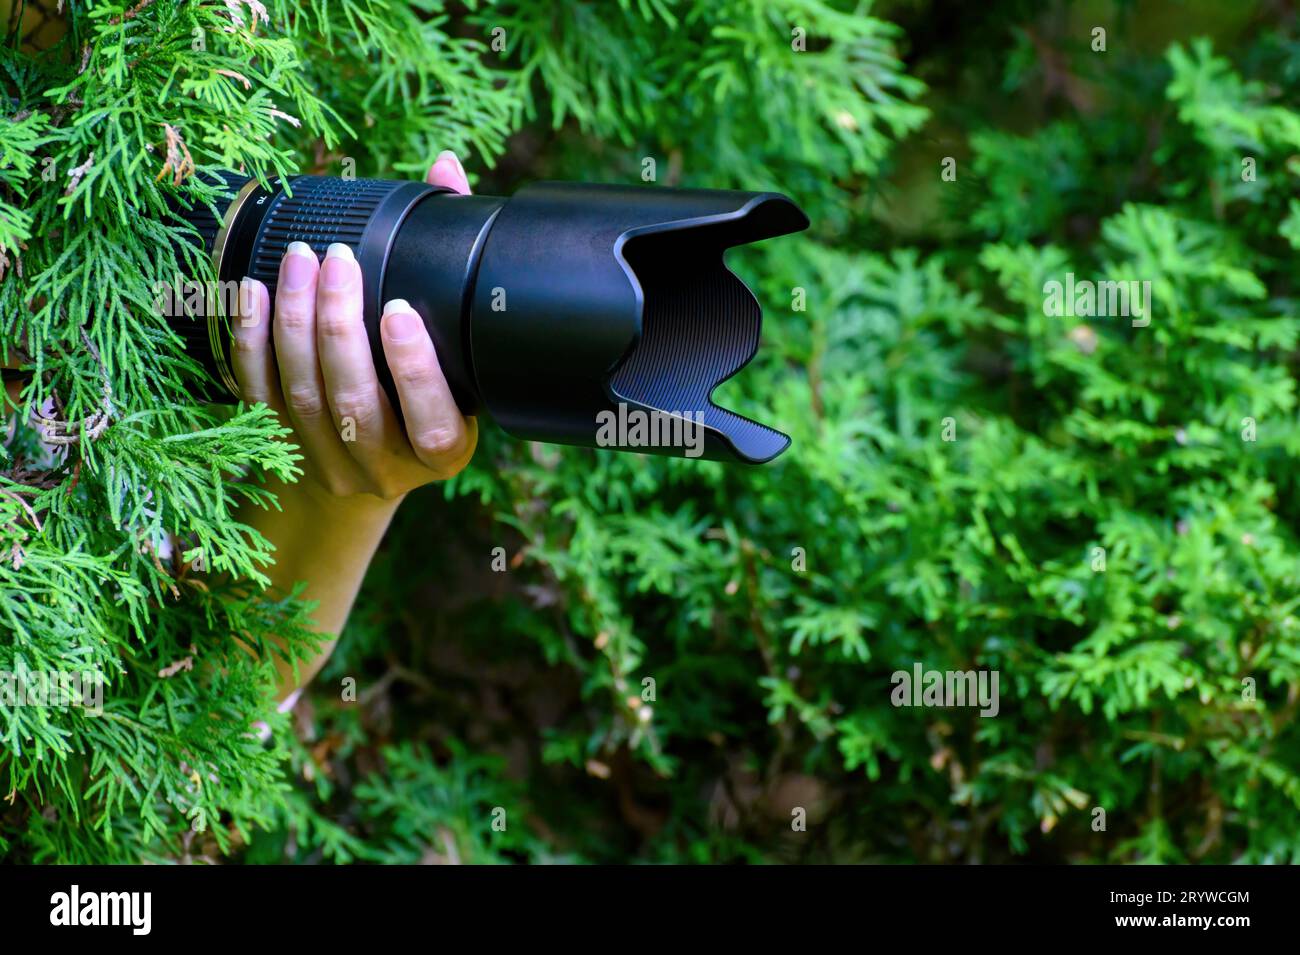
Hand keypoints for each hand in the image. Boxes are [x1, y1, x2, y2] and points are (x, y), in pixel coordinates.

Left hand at [230, 151, 476, 504]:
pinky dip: (252, 344)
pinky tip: (252, 292)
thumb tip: (446, 169)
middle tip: (337, 260)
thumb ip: (453, 262)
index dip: (413, 369)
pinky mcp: (286, 451)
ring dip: (296, 325)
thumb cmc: (425, 392)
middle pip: (354, 401)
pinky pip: (261, 398)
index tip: (398, 311)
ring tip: (299, 261)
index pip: (431, 420)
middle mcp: (388, 466)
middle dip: (340, 327)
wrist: (371, 471)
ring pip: (304, 398)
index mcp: (444, 449)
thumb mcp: (459, 352)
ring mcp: (333, 464)